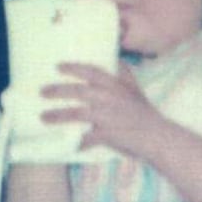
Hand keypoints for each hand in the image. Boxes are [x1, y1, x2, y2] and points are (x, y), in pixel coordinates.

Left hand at [40, 62, 168, 157]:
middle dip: (58, 91)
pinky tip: (72, 144)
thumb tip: (116, 57)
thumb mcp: (135, 90)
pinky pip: (88, 138)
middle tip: (42, 91)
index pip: (91, 72)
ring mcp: (109, 116)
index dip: (74, 68)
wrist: (160, 138)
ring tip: (43, 117)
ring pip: (77, 113)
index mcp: (116, 86)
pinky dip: (80, 141)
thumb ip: (124, 74)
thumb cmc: (144, 113)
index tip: (58, 67)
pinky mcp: (109, 134)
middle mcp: (110, 98)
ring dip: (58, 116)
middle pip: (78, 91)